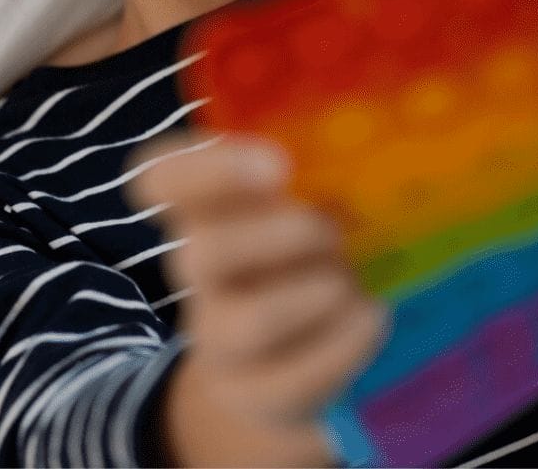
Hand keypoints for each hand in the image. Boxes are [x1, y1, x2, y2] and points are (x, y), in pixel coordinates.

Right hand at [125, 129, 390, 466]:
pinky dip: (346, 341)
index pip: (162, 178)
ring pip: (247, 324)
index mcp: (205, 210)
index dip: (205, 169)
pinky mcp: (255, 394)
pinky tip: (371, 316)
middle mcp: (200, 273)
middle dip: (282, 239)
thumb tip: (375, 143)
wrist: (290, 361)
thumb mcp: (303, 204)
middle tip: (333, 231)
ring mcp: (219, 340)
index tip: (279, 166)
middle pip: (200, 254)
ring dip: (317, 295)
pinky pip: (293, 378)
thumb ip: (320, 170)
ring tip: (349, 281)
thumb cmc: (305, 257)